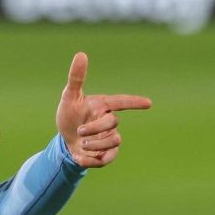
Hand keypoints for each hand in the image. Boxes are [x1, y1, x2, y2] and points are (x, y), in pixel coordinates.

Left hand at [56, 52, 150, 168]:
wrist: (65, 140)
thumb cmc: (69, 115)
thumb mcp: (69, 97)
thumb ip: (76, 78)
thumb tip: (81, 54)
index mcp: (103, 105)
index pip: (122, 101)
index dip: (134, 102)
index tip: (148, 103)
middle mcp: (109, 121)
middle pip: (113, 122)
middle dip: (96, 128)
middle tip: (80, 131)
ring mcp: (109, 137)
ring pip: (115, 141)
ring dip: (97, 144)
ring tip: (81, 144)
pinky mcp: (105, 154)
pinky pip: (108, 158)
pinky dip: (92, 160)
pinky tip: (78, 157)